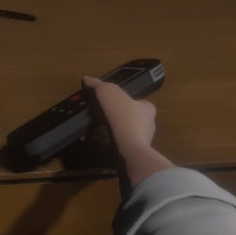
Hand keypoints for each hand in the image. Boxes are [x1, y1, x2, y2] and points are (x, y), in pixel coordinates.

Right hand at [83, 75, 172, 190]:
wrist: (129, 151)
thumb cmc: (123, 118)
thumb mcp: (109, 93)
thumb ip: (98, 85)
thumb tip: (87, 79)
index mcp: (148, 109)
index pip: (135, 102)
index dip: (120, 101)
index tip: (106, 105)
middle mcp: (148, 125)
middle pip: (128, 118)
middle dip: (113, 118)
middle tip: (98, 119)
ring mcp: (142, 142)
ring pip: (123, 134)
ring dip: (110, 133)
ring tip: (94, 133)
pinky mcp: (134, 155)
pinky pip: (120, 147)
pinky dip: (109, 145)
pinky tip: (97, 144)